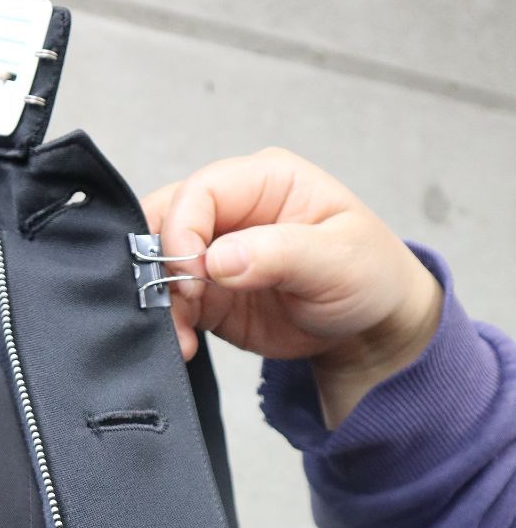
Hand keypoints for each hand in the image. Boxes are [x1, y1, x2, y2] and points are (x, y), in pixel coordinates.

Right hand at [141, 148, 443, 426]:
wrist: (369, 328)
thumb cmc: (368, 275)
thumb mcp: (339, 259)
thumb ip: (279, 253)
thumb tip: (219, 258)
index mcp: (266, 181)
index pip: (200, 190)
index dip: (184, 229)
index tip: (192, 272)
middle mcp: (233, 212)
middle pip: (166, 219)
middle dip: (158, 262)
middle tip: (175, 301)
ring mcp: (216, 253)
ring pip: (159, 264)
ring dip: (159, 300)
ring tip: (180, 335)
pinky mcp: (208, 294)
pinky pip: (170, 304)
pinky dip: (168, 326)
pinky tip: (185, 346)